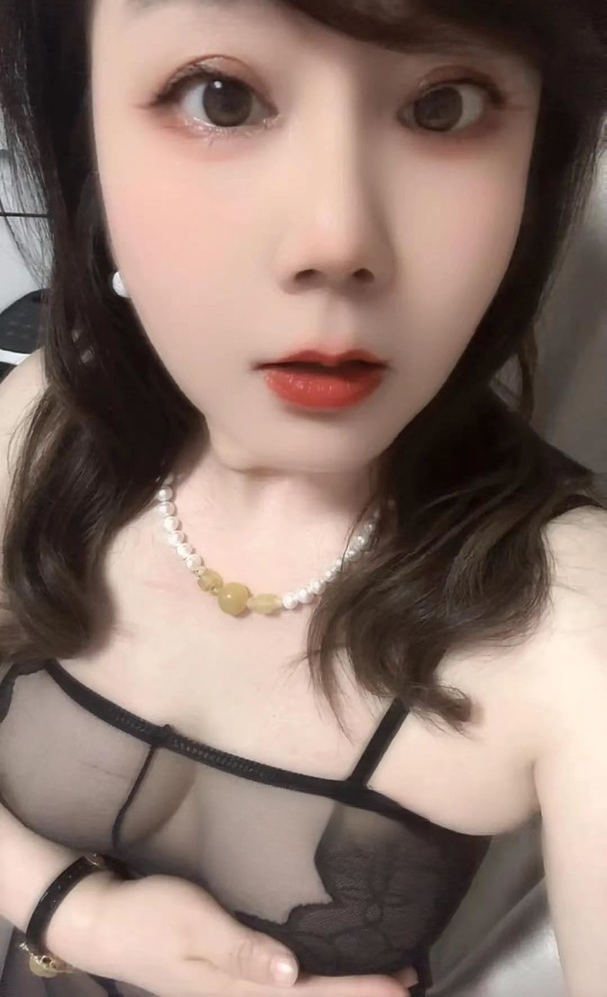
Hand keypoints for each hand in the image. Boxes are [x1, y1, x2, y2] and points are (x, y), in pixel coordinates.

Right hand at [46, 872, 418, 995]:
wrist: (103, 922)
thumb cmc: (149, 916)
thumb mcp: (191, 926)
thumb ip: (239, 951)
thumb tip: (290, 975)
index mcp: (236, 987)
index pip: (309, 994)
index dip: (356, 991)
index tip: (399, 986)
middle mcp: (240, 996)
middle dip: (358, 995)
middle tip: (409, 983)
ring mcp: (232, 991)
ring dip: (339, 992)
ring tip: (384, 981)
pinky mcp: (227, 978)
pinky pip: (280, 991)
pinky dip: (313, 986)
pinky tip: (325, 974)